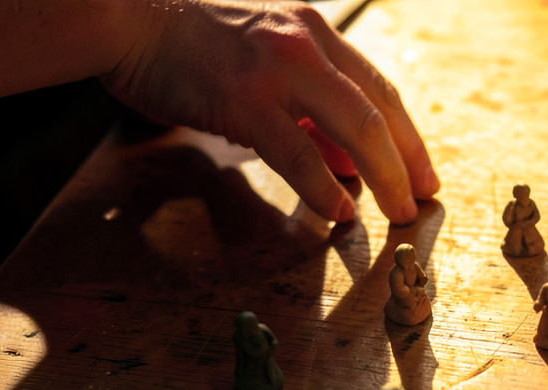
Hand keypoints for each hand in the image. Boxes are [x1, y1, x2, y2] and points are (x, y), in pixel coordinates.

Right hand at [102, 0, 437, 223]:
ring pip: (353, 129)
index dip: (408, 135)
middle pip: (379, 110)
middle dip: (407, 160)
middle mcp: (305, 43)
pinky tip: (340, 211)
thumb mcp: (262, 62)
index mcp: (313, 31)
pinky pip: (298, 152)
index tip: (422, 171)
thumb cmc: (188, 44)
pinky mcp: (243, 98)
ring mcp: (277, 69)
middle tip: (421, 199)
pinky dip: (324, 187)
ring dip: (382, 177)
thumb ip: (306, 105)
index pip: (379, 88)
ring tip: (396, 211)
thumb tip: (349, 160)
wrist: (125, 17)